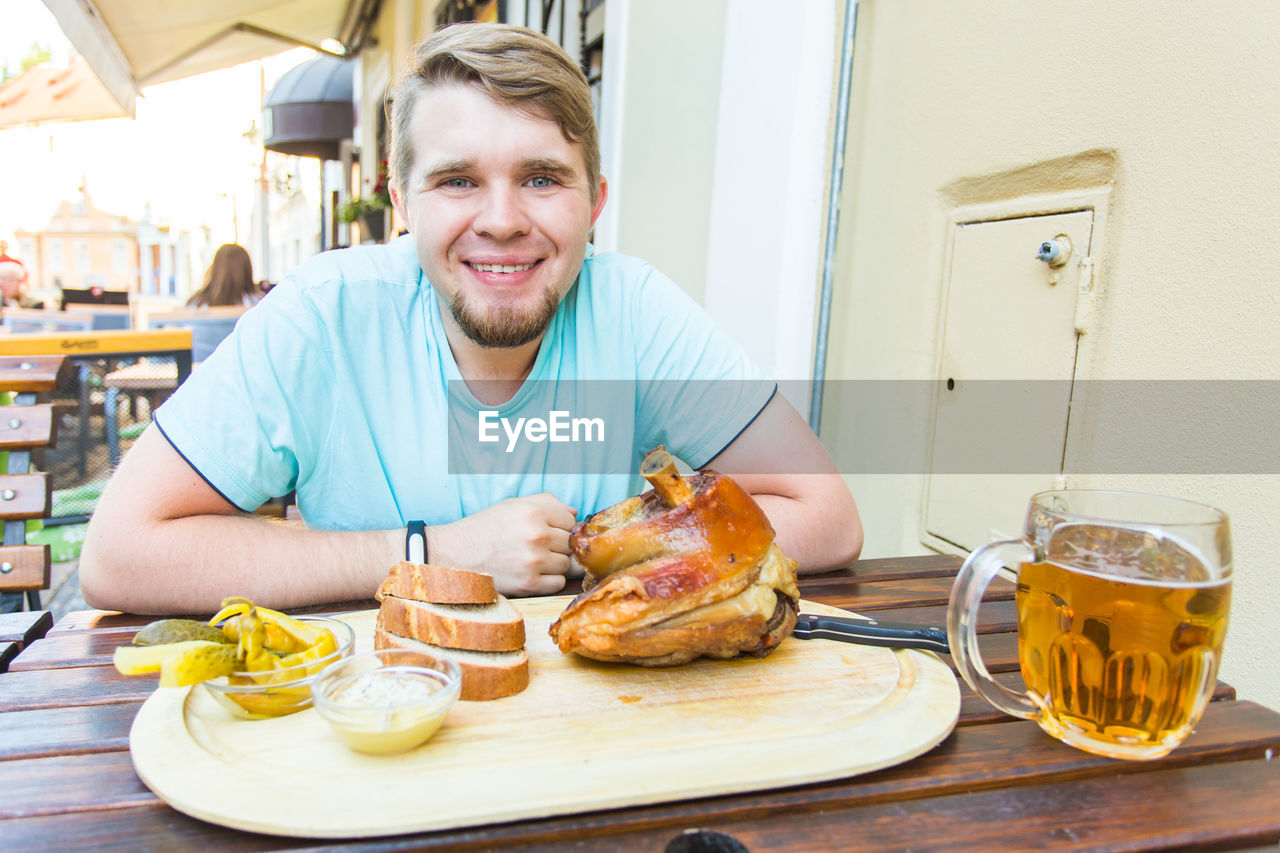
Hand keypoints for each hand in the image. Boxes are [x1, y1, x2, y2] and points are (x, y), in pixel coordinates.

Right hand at [429, 493, 577, 595]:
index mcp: (534, 512)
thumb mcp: (512, 505)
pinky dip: (548, 581)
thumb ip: (546, 502)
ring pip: (566, 565)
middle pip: (569, 544)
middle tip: (535, 547)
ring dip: (553, 564)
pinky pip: (558, 583)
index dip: (560, 526)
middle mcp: (537, 536)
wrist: (455, 556)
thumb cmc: (484, 528)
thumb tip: (575, 512)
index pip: (571, 521)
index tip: (546, 531)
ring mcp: (534, 562)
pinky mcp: (529, 585)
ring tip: (530, 560)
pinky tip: (530, 573)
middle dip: (557, 546)